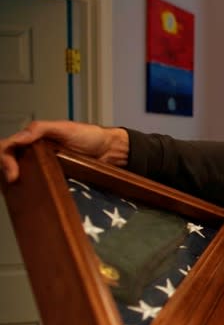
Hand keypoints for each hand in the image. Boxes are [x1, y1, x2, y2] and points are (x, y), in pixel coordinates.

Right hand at [0, 120, 128, 182]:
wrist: (111, 151)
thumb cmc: (90, 136)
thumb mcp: (65, 128)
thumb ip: (40, 129)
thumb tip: (18, 138)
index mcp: (33, 139)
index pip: (7, 147)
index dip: (4, 159)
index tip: (13, 172)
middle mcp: (35, 153)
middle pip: (9, 162)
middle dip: (4, 170)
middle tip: (13, 181)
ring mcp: (45, 166)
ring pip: (21, 174)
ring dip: (14, 181)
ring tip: (16, 188)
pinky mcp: (55, 178)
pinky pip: (38, 184)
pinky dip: (31, 189)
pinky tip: (30, 195)